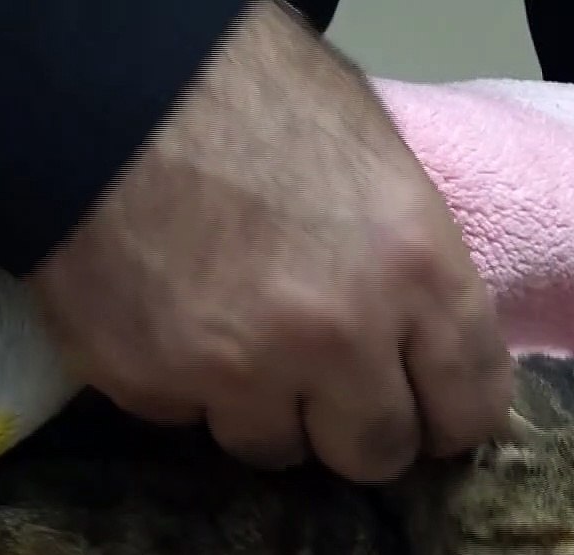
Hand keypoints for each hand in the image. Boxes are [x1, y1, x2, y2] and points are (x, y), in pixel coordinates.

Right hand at [28, 1, 511, 482]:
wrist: (103, 82)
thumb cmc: (250, 93)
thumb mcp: (374, 162)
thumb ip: (410, 271)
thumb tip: (425, 345)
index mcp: (414, 268)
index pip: (470, 406)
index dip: (452, 415)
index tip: (432, 409)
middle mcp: (338, 338)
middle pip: (377, 453)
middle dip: (359, 426)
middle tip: (334, 390)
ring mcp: (241, 374)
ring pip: (277, 450)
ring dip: (268, 411)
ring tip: (243, 345)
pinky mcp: (154, 386)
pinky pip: (190, 421)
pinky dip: (188, 386)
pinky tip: (175, 321)